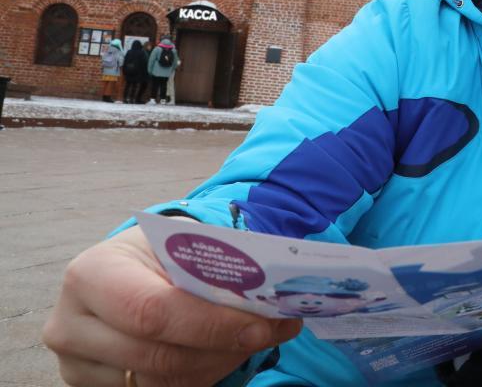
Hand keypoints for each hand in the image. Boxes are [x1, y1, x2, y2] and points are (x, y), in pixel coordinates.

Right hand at [42, 224, 301, 385]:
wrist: (129, 270)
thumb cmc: (160, 253)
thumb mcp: (183, 243)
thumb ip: (219, 266)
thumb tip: (276, 293)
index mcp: (91, 274)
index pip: (153, 311)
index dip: (211, 324)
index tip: (262, 326)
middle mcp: (71, 324)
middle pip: (159, 356)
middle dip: (224, 347)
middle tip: (271, 333)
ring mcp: (76, 365)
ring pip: (161, 382)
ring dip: (218, 363)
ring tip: (252, 340)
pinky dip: (200, 376)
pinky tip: (223, 353)